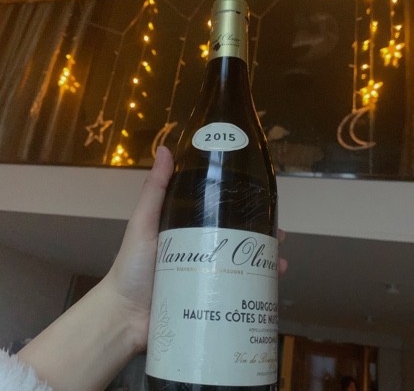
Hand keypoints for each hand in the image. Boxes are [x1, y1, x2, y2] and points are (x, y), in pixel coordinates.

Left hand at [105, 146, 286, 351]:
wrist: (125, 316)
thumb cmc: (133, 266)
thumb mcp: (143, 224)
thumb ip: (154, 191)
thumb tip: (166, 150)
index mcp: (188, 228)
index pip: (220, 211)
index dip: (242, 205)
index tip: (261, 199)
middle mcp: (202, 248)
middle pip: (237, 237)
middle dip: (260, 234)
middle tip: (278, 234)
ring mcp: (208, 274)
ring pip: (243, 262)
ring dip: (264, 259)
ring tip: (279, 260)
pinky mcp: (211, 297)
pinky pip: (238, 288)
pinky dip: (257, 285)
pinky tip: (272, 283)